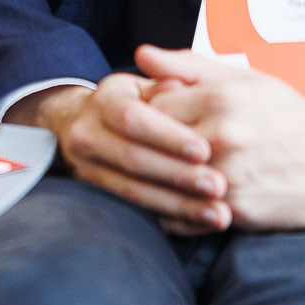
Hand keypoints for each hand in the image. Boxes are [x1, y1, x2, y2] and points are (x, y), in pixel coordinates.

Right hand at [11, 75, 229, 234]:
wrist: (87, 123)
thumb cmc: (135, 101)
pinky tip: (201, 225)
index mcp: (102, 100)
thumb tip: (176, 86)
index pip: (132, 118)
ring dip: (178, 205)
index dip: (167, 136)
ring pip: (132, 191)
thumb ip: (166, 79)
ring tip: (218, 214)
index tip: (204, 150)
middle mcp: (86, 134)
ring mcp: (86, 168)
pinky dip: (171, 220)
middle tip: (218, 186)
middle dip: (177, 175)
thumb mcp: (148, 83)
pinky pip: (134, 212)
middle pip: (132, 158)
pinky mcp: (95, 195)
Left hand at [135, 45, 304, 230]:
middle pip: (152, 144)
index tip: (153, 115)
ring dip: (154, 178)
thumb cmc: (289, 114)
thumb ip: (188, 66)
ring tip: (156, 171)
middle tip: (146, 145)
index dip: (147, 110)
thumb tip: (141, 55)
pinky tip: (175, 197)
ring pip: (164, 180)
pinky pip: (184, 213)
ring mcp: (229, 177)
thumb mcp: (244, 78)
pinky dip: (172, 208)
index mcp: (221, 99)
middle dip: (145, 145)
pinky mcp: (237, 211)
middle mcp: (223, 138)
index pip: (151, 105)